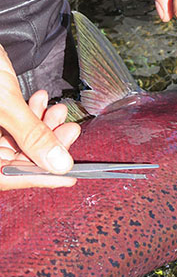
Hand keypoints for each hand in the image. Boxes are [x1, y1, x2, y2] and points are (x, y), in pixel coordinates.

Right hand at [0, 45, 80, 189]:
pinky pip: (12, 122)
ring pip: (18, 139)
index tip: (68, 176)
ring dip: (42, 124)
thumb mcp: (3, 103)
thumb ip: (32, 135)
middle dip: (47, 143)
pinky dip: (30, 112)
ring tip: (58, 109)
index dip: (39, 178)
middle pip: (16, 158)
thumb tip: (60, 164)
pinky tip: (42, 99)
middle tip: (70, 130)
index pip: (7, 177)